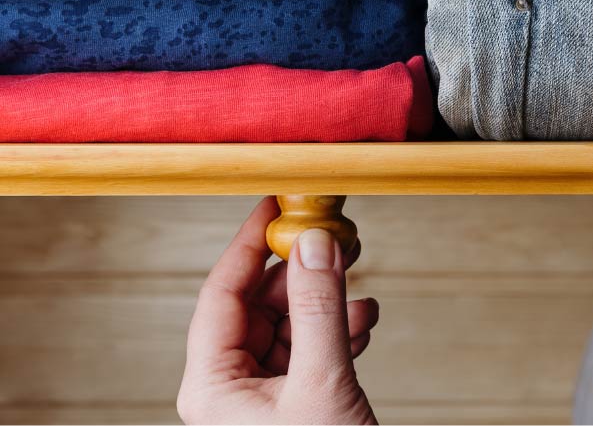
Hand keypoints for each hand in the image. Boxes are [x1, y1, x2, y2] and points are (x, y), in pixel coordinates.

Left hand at [178, 197, 378, 424]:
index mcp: (211, 387)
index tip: (275, 206)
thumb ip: (319, 309)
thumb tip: (314, 244)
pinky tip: (363, 324)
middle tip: (335, 240)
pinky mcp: (294, 406)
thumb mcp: (324, 382)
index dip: (249, 246)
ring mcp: (261, 400)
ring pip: (288, 327)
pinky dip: (338, 332)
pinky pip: (309, 352)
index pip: (221, 296)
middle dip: (300, 275)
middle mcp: (228, 391)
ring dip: (326, 305)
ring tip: (359, 296)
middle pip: (258, 307)